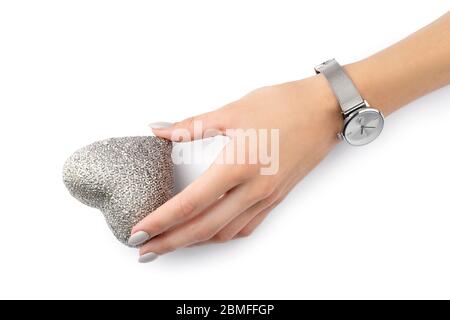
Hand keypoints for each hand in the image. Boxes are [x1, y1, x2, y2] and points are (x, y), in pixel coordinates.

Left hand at [130, 74, 342, 260]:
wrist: (325, 111)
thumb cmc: (282, 105)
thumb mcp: (232, 111)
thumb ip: (191, 125)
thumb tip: (158, 129)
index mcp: (237, 165)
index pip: (190, 203)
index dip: (160, 221)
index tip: (138, 233)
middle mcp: (252, 189)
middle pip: (203, 228)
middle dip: (170, 242)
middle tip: (144, 250)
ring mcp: (266, 197)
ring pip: (224, 233)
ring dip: (195, 241)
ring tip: (171, 241)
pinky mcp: (275, 199)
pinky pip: (245, 227)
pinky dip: (221, 234)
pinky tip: (209, 230)